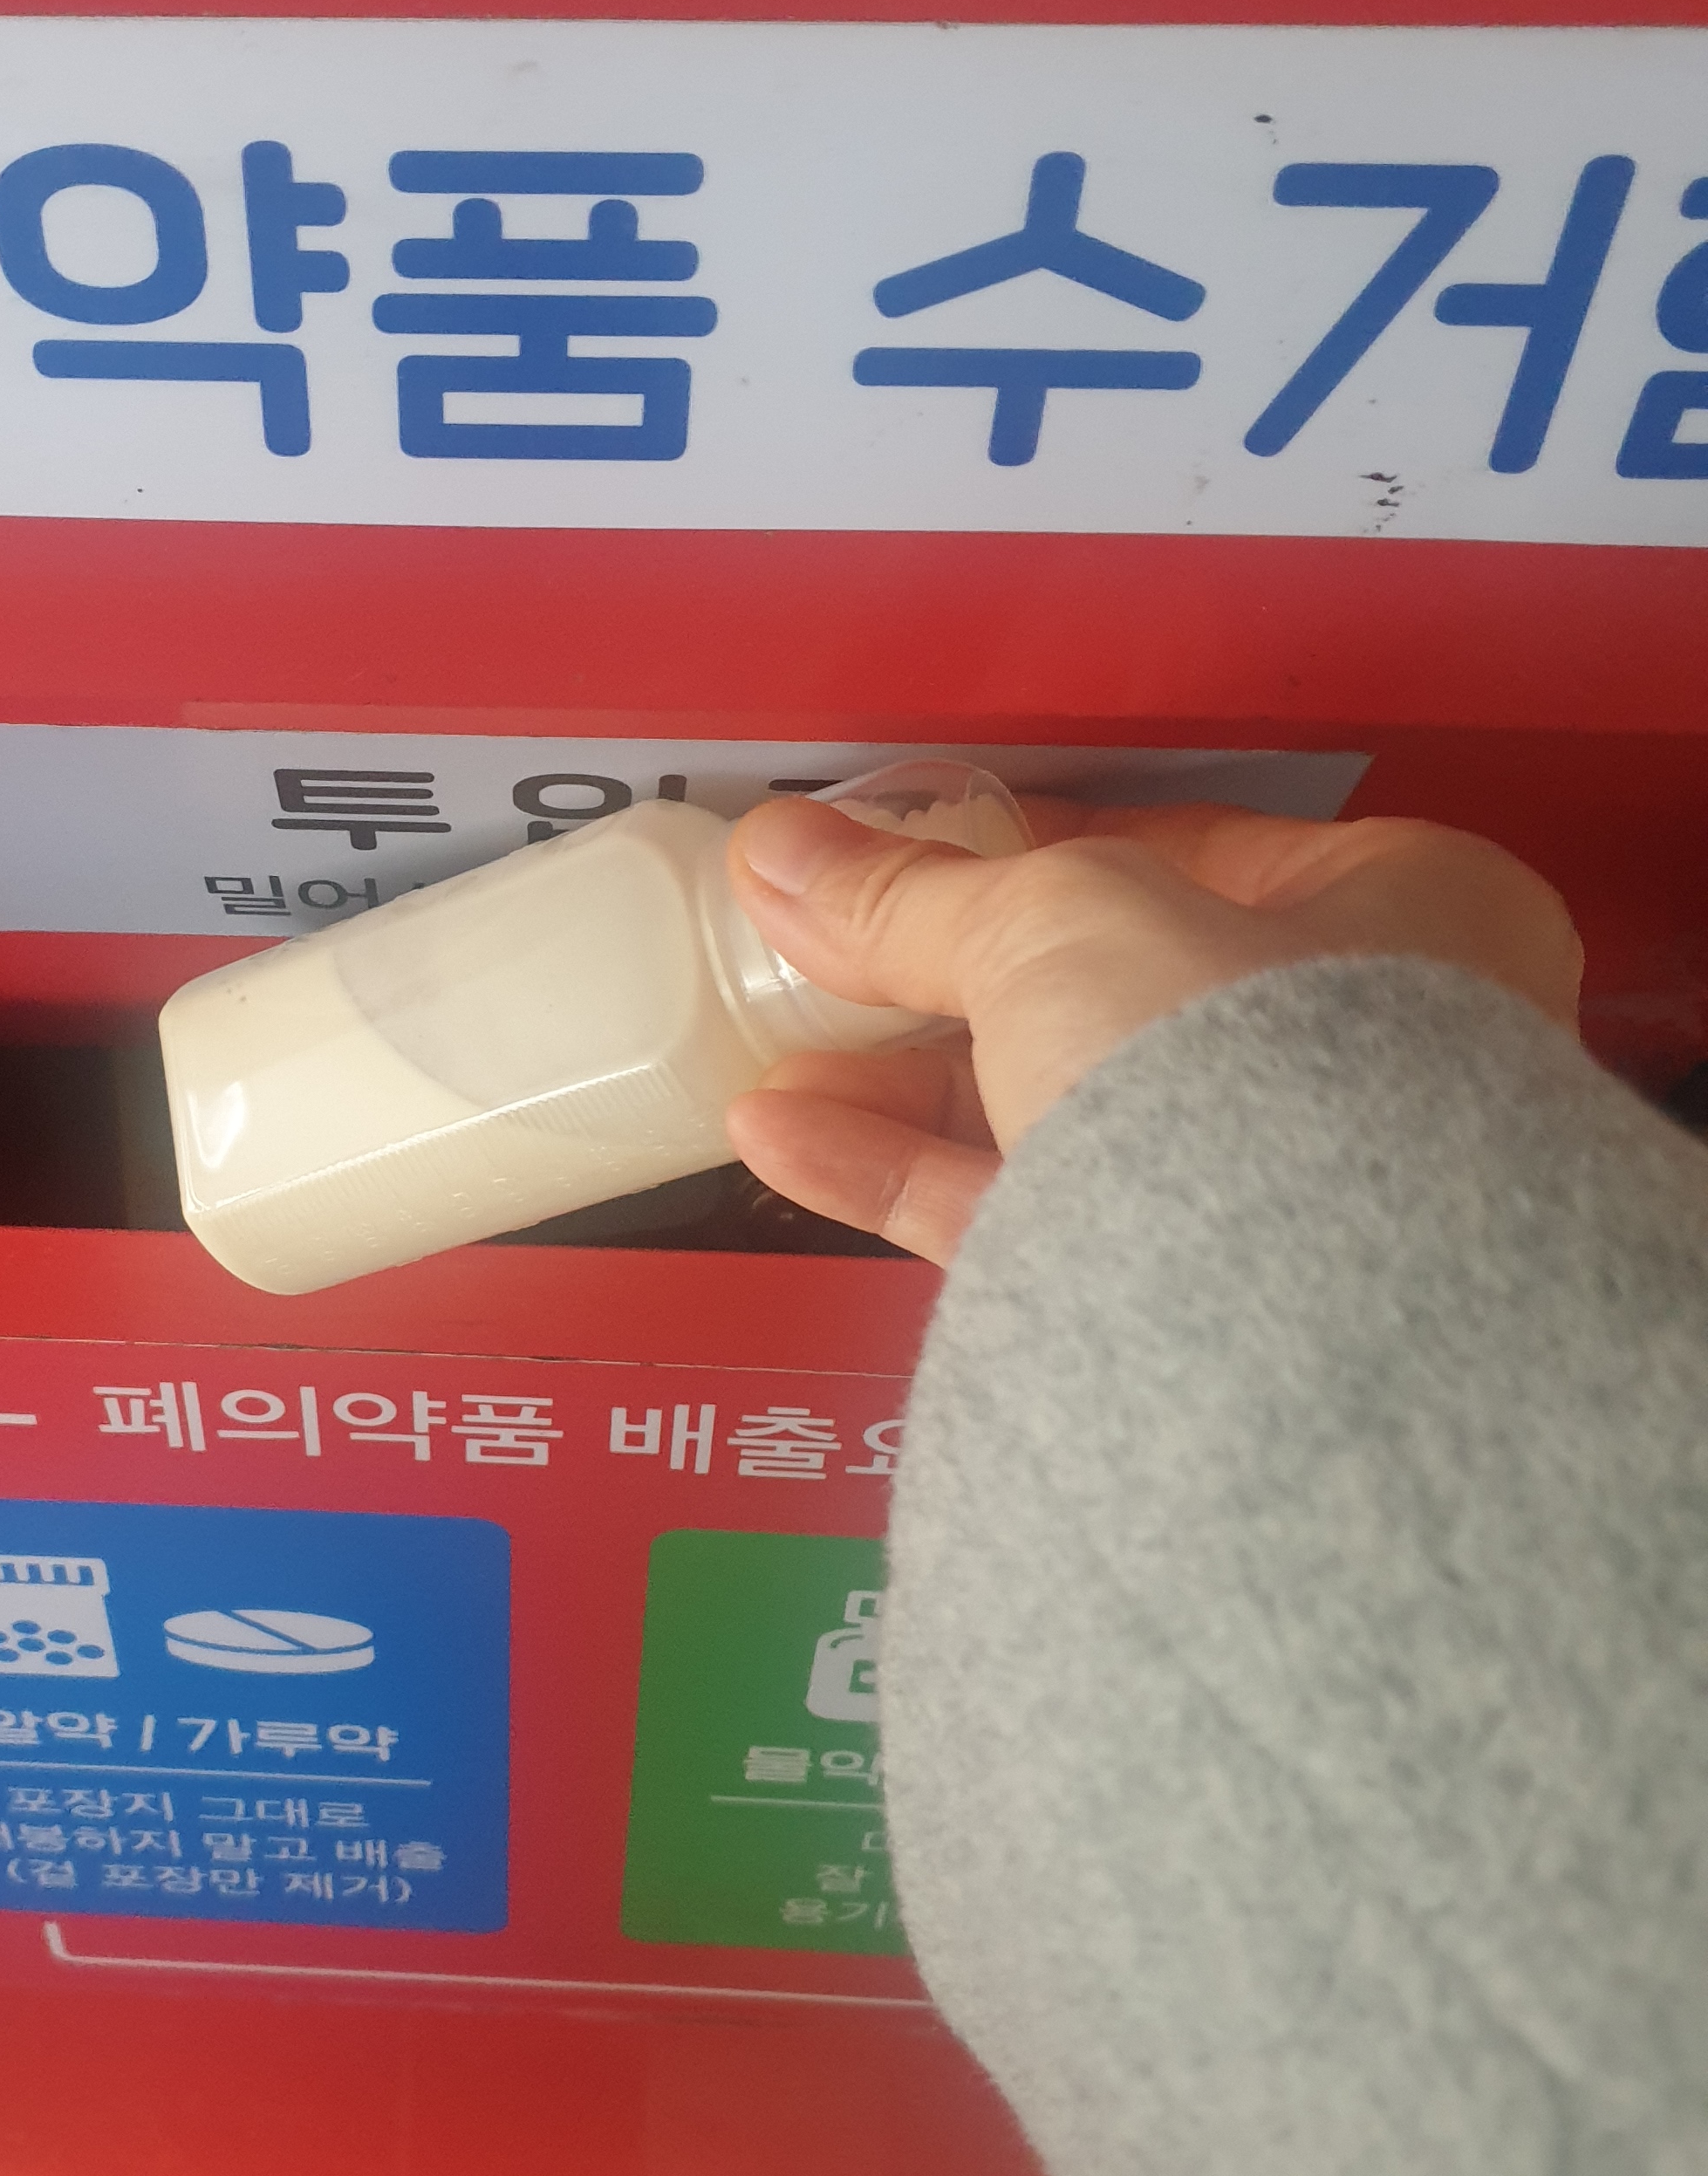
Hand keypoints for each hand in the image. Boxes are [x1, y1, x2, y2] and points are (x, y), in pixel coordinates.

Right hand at [723, 798, 1582, 1265]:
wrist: (1305, 1333)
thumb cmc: (1247, 1057)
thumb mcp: (1056, 928)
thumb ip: (914, 897)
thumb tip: (776, 849)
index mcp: (1405, 911)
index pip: (1200, 848)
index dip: (1040, 842)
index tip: (914, 852)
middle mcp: (1367, 1057)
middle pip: (1116, 996)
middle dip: (942, 986)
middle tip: (819, 962)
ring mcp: (1285, 1199)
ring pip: (1067, 1121)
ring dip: (906, 1090)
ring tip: (770, 1065)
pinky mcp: (1198, 1313)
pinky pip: (1037, 1225)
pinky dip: (912, 1179)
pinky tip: (786, 1143)